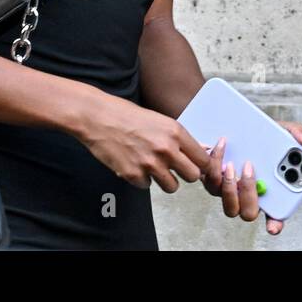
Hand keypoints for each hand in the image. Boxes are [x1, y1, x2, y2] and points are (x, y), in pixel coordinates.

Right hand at [77, 94, 210, 191]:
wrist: (99, 117)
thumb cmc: (129, 115)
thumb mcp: (160, 120)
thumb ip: (180, 138)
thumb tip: (203, 149)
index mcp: (176, 132)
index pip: (203, 159)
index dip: (202, 165)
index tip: (196, 165)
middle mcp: (166, 149)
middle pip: (193, 176)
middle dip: (185, 174)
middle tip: (175, 168)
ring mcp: (150, 164)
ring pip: (172, 186)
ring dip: (165, 180)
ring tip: (153, 167)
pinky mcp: (133, 175)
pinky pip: (147, 186)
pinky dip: (142, 179)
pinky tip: (134, 164)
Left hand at [201, 120, 301, 235]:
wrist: (235, 124)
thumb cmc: (263, 134)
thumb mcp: (282, 131)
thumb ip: (296, 135)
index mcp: (269, 191)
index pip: (275, 216)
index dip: (275, 223)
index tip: (273, 226)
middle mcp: (248, 196)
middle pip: (247, 212)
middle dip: (248, 193)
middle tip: (250, 169)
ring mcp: (228, 190)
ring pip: (225, 199)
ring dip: (227, 182)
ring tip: (230, 161)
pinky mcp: (211, 178)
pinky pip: (208, 179)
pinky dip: (211, 164)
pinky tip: (215, 147)